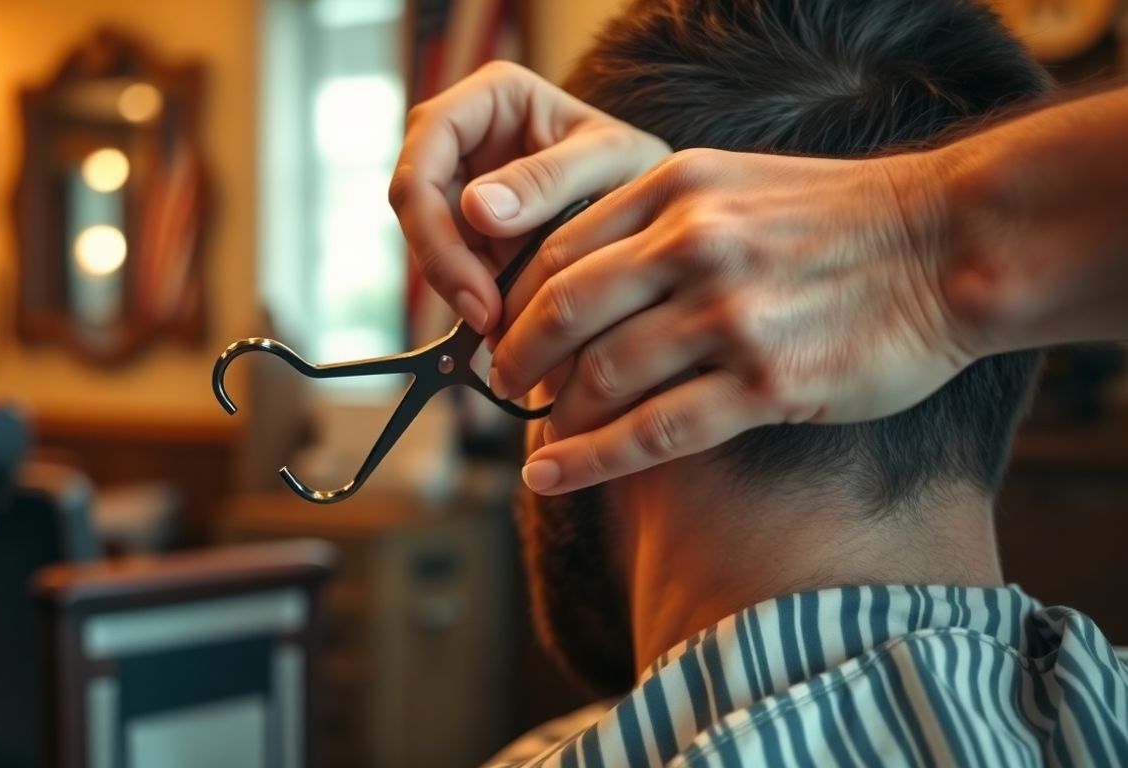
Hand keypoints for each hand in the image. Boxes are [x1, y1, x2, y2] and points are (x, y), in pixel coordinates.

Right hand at [388, 61, 669, 332]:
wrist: (662, 216)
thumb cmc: (642, 170)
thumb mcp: (611, 162)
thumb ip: (549, 178)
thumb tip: (474, 209)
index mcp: (492, 97)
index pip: (428, 145)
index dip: (434, 216)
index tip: (475, 279)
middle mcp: (466, 138)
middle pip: (415, 199)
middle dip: (443, 263)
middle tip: (485, 318)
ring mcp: (464, 189)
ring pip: (427, 242)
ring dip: (458, 289)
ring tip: (506, 329)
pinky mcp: (471, 237)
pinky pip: (453, 271)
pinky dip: (474, 301)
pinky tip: (508, 327)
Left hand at [487, 147, 977, 493]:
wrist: (951, 243)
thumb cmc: (840, 219)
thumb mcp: (735, 183)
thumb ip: (656, 219)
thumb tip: (577, 277)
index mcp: (677, 189)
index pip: (555, 251)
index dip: (513, 304)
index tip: (500, 336)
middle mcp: (693, 245)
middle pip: (562, 312)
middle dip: (515, 360)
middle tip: (500, 389)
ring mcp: (730, 315)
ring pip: (601, 375)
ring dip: (552, 415)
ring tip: (535, 437)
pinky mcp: (766, 381)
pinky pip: (652, 431)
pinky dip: (588, 460)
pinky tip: (550, 477)